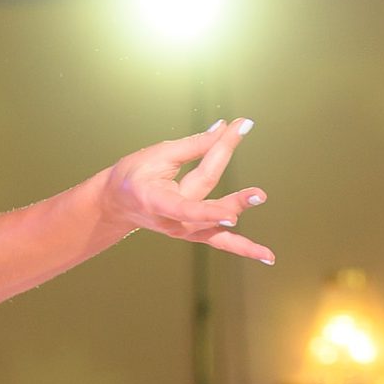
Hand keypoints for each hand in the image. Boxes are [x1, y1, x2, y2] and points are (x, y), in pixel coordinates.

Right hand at [102, 121, 272, 264]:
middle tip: (260, 195)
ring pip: (217, 234)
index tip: (234, 136)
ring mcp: (183, 231)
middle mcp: (172, 222)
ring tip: (267, 252)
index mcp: (157, 201)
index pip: (191, 190)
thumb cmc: (134, 175)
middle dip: (235, 201)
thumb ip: (195, 145)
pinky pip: (220, 241)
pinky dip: (242, 248)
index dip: (215, 166)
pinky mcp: (193, 232)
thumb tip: (225, 128)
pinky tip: (266, 256)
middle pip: (209, 209)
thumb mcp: (160, 154)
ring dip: (242, 242)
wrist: (117, 203)